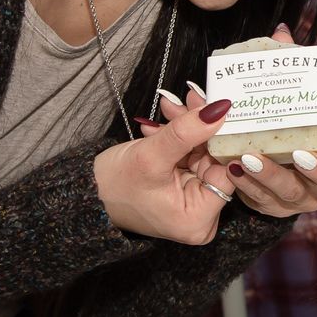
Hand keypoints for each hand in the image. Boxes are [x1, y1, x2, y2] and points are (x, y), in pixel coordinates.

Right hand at [92, 97, 238, 244]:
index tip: (220, 106)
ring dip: (188, 127)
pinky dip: (180, 137)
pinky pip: (190, 155)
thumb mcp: (151, 156)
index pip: (227, 172)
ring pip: (202, 152)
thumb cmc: (114, 185)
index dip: (224, 138)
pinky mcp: (185, 187)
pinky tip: (165, 122)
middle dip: (201, 127)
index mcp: (199, 219)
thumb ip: (187, 132)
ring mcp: (193, 200)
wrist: (89, 193)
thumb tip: (219, 109)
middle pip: (215, 160)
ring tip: (170, 106)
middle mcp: (202, 214)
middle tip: (191, 98)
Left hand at [164, 23, 316, 220]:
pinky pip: (264, 200)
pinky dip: (247, 185)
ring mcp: (301, 195)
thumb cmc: (274, 125)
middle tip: (299, 153)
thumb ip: (284, 68)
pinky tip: (232, 169)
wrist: (249, 163)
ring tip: (249, 157)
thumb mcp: (281, 97)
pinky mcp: (274, 206)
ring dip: (273, 175)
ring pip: (296, 193)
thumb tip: (281, 34)